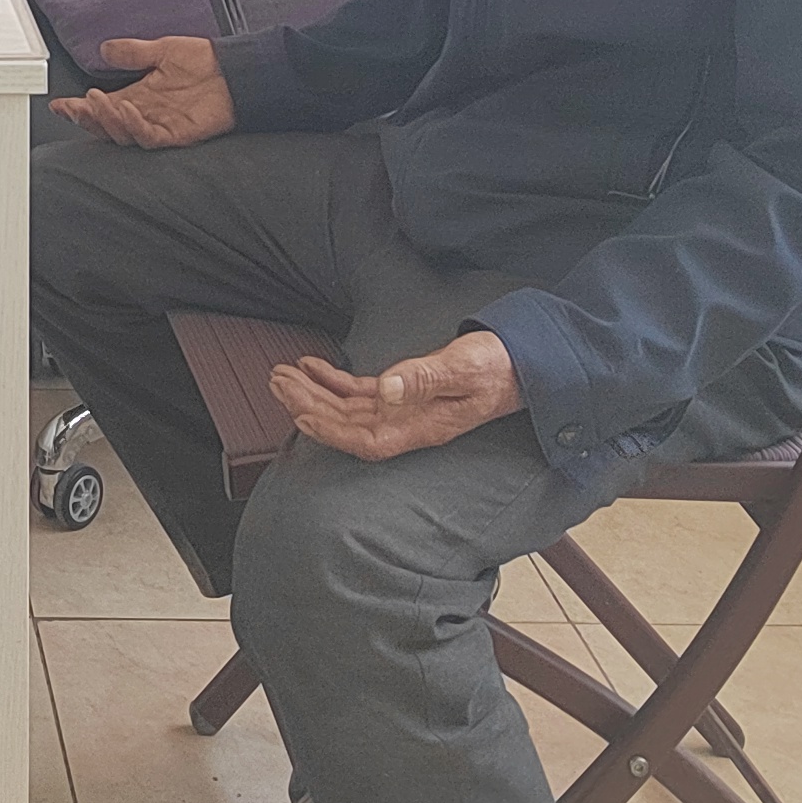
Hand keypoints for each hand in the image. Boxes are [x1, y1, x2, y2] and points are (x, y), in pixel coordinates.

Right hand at [49, 35, 236, 148]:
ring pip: (124, 134)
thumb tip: (105, 48)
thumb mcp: (161, 49)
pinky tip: (127, 110)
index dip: (79, 108)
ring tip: (96, 102)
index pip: (103, 106)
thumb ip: (132, 52)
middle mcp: (146, 113)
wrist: (235, 71)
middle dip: (87, 118)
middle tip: (76, 105)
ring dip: (107, 120)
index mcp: (139, 95)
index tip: (60, 105)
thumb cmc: (205, 62)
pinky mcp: (177, 134)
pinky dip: (135, 126)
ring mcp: (160, 126)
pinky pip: (150, 137)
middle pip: (107, 125)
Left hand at [268, 329, 523, 463]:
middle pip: (348, 426)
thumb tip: (387, 389)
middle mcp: (409, 424)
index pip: (365, 439)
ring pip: (350, 410)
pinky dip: (335, 382)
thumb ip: (426, 378)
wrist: (525, 362)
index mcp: (421, 426)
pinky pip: (363, 395)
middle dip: (309, 406)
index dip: (329, 431)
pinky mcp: (407, 393)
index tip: (298, 413)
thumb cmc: (498, 366)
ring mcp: (407, 410)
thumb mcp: (464, 367)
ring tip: (284, 374)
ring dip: (315, 393)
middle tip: (276, 382)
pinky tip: (314, 367)